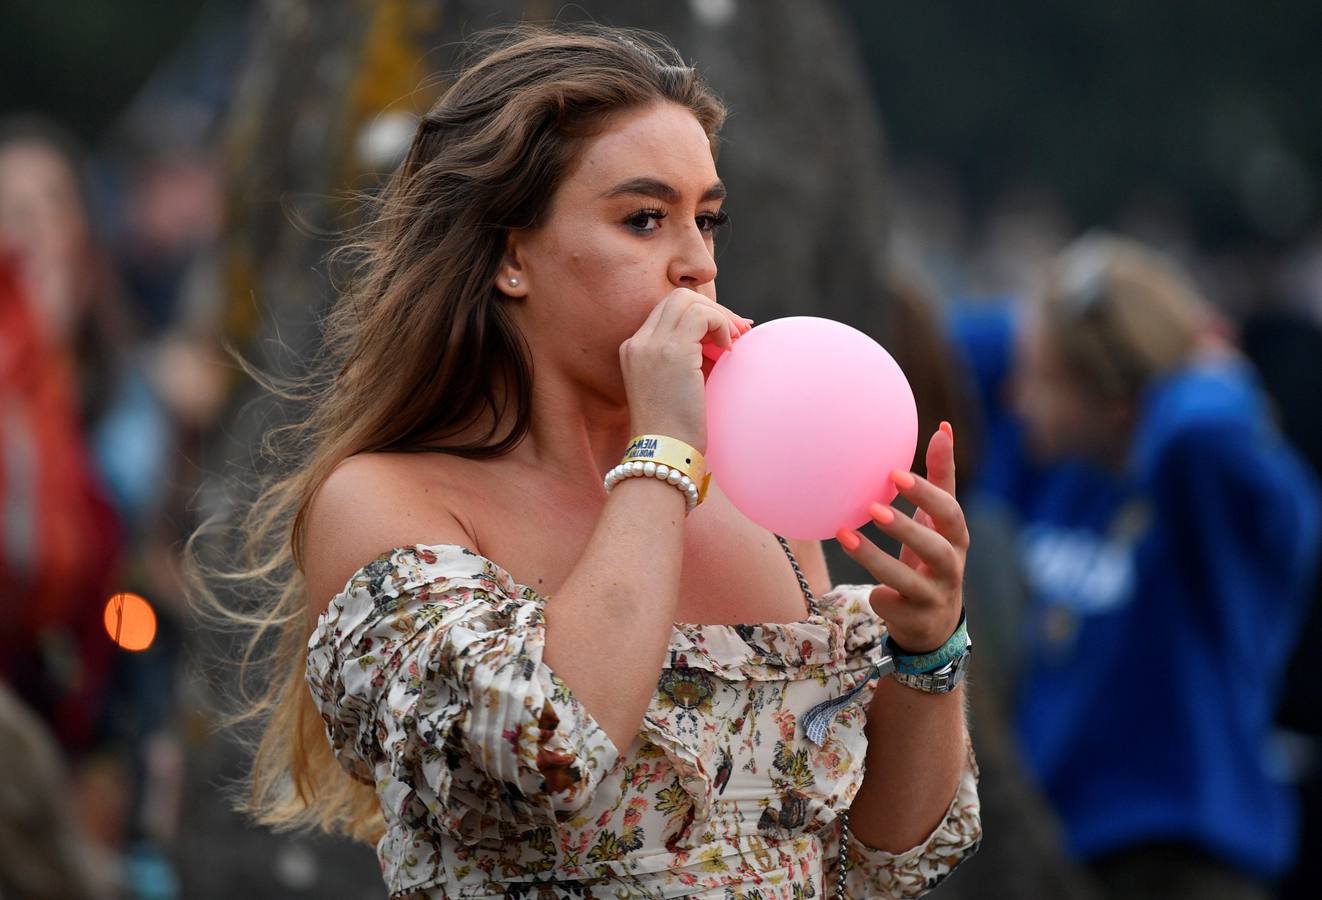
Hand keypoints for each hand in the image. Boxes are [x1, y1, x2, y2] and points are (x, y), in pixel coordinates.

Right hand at [620, 287, 749, 453]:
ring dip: (719, 316)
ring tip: (733, 342)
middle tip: (735, 334)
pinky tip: (728, 350)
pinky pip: (702, 314)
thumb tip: (731, 332)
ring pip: (688, 300)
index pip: (668, 311)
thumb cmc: (677, 431)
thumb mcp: (680, 386)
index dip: (701, 315)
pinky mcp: (671, 351)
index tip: (724, 336)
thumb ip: (696, 357)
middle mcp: (637, 342)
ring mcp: (651, 344)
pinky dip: (721, 324)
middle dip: (712, 309)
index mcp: (634, 350)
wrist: (664, 454)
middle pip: (677, 298)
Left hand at [835, 422, 967, 652]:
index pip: (949, 513)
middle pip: (936, 548)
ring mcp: (933, 595)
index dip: (926, 494)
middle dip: (906, 527)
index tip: (894, 473)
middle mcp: (950, 567)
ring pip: (909, 581)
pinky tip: (866, 588)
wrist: (933, 623)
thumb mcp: (938, 521)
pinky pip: (893, 607)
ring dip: (877, 558)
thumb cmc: (931, 557)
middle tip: (873, 506)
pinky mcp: (915, 619)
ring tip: (845, 536)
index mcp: (955, 538)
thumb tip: (943, 428)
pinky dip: (880, 597)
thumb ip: (941, 477)